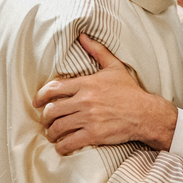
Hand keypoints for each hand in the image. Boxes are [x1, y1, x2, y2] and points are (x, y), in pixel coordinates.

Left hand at [34, 34, 177, 153]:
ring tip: (52, 134)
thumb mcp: (114, 67)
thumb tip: (82, 36)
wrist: (145, 113)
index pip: (53, 88)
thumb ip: (97, 50)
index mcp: (86, 83)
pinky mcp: (94, 135)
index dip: (40, 97)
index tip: (37, 102)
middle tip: (46, 121)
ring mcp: (88, 118)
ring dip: (51, 133)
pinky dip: (61, 146)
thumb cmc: (129, 91)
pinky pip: (69, 143)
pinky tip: (62, 146)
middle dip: (45, 117)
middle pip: (52, 110)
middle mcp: (85, 100)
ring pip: (57, 128)